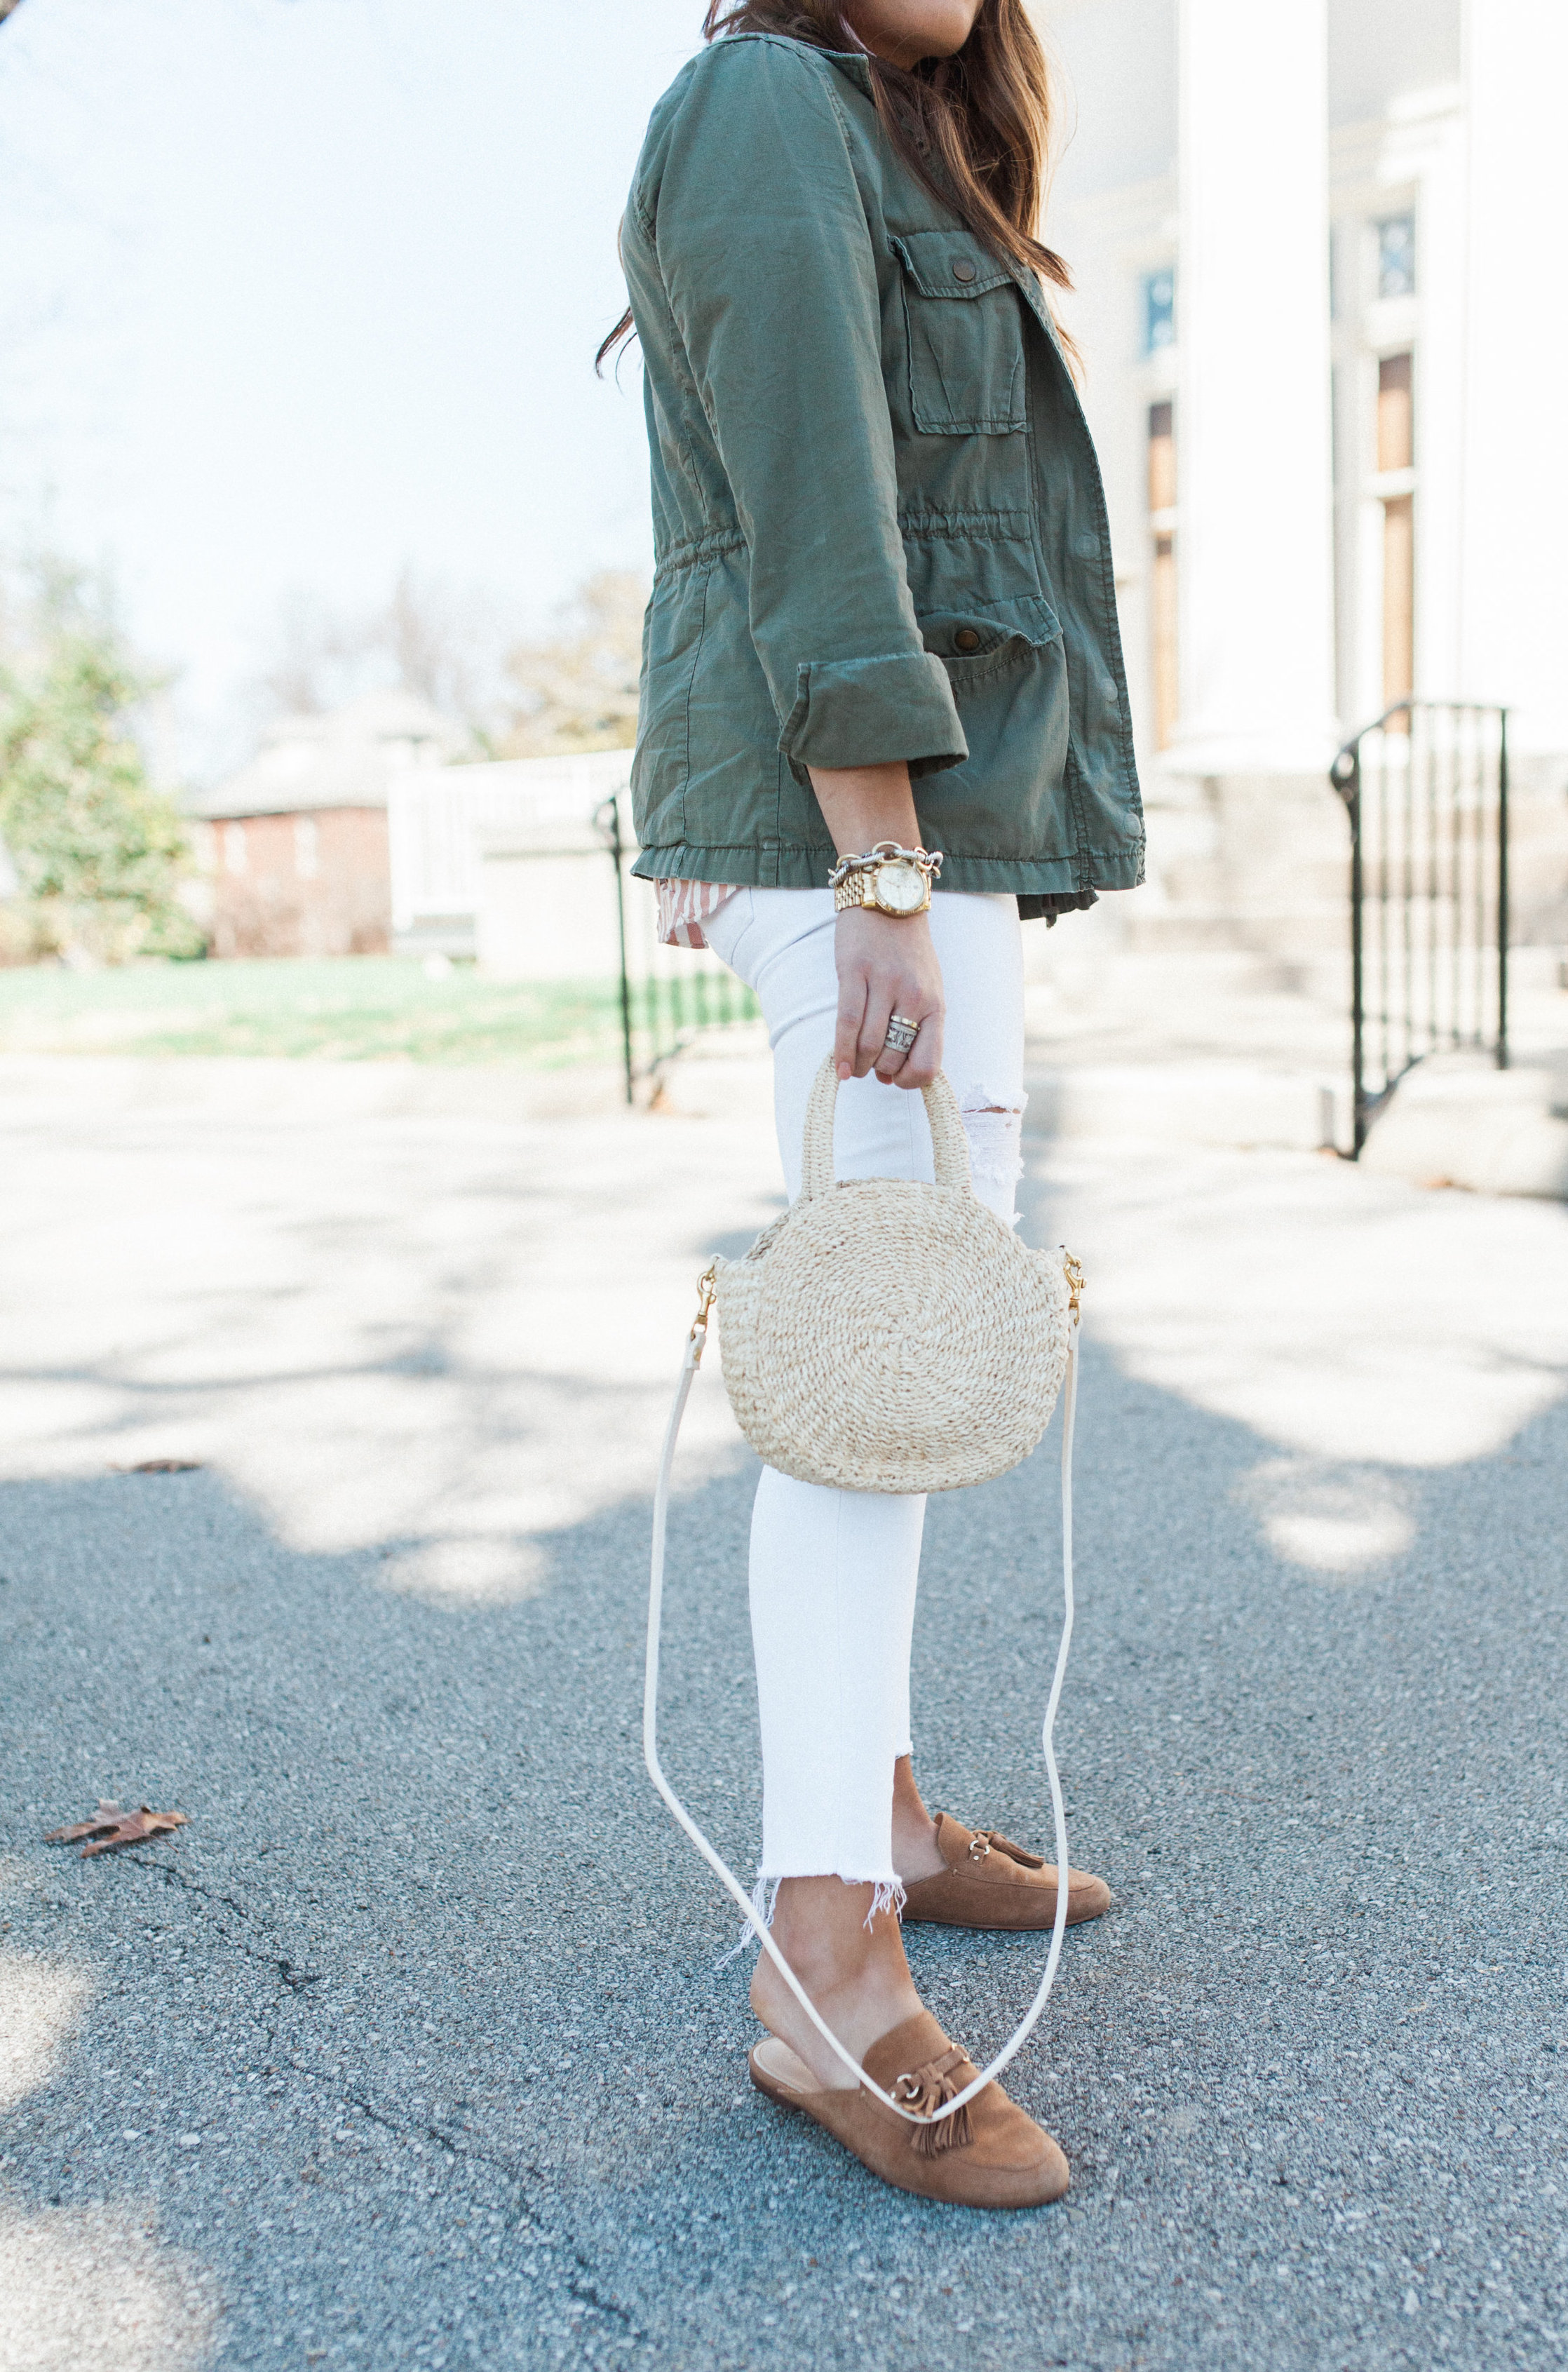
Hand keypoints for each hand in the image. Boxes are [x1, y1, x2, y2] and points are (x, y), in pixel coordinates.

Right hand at [833, 906, 943, 1089]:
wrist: (889, 900)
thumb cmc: (907, 952)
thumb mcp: (927, 988)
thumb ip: (917, 1027)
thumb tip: (894, 1075)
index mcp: (935, 1005)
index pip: (929, 1063)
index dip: (910, 1081)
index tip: (895, 1080)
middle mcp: (913, 996)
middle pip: (892, 1057)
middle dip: (878, 1071)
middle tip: (868, 1069)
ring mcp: (884, 984)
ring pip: (868, 1044)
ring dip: (857, 1065)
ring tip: (851, 1068)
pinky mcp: (855, 972)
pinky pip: (846, 1022)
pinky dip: (841, 1051)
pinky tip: (839, 1067)